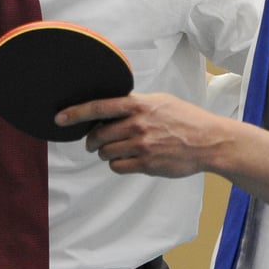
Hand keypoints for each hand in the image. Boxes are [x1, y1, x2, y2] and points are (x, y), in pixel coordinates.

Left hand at [56, 92, 226, 177]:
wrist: (209, 141)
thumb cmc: (186, 119)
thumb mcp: (161, 101)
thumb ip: (136, 104)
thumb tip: (112, 108)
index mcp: (139, 105)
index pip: (99, 107)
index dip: (76, 113)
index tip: (59, 118)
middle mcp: (138, 124)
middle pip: (98, 135)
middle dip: (92, 140)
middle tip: (94, 143)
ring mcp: (142, 145)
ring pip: (106, 152)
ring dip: (105, 153)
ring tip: (117, 150)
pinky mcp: (147, 163)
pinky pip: (117, 167)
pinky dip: (117, 164)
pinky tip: (127, 160)